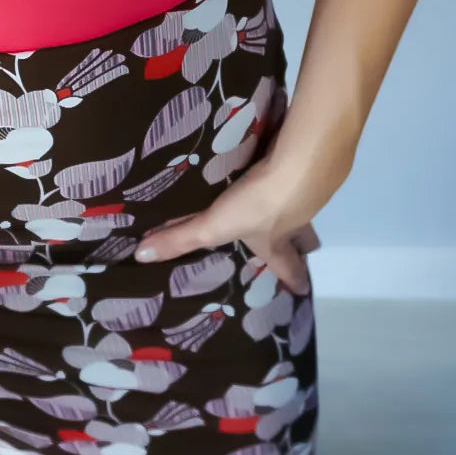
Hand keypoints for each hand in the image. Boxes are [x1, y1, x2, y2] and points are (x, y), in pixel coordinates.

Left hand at [133, 148, 342, 296]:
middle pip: (306, 240)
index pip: (287, 267)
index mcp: (276, 242)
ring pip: (306, 208)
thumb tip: (141, 258)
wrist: (298, 166)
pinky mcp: (314, 165)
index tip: (302, 291)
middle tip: (303, 246)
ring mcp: (310, 193)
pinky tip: (284, 163)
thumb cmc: (257, 206)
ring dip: (296, 207)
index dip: (293, 279)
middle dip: (303, 245)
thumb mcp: (214, 227)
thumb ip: (179, 239)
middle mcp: (296, 222)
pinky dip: (297, 173)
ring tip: (286, 199)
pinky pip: (306, 174)